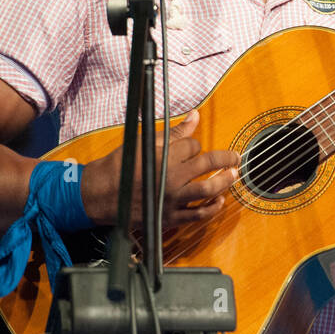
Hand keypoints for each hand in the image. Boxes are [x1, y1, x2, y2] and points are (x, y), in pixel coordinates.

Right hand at [80, 110, 239, 227]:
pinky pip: (198, 215)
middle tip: (235, 157)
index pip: (193, 146)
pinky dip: (213, 208)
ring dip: (225, 181)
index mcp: (165, 157)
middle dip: (226, 158)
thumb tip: (195, 116)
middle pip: (208, 164)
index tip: (194, 147)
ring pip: (209, 189)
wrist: (99, 195)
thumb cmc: (119, 168)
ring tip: (234, 175)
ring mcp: (173, 200)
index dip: (195, 144)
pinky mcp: (170, 217)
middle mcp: (172, 179)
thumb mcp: (145, 143)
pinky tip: (220, 201)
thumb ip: (174, 132)